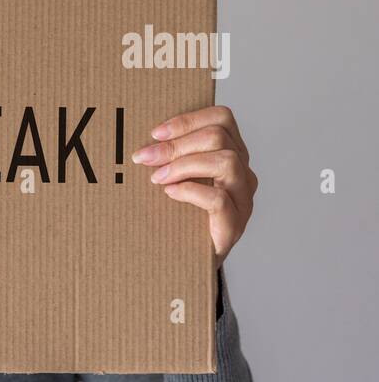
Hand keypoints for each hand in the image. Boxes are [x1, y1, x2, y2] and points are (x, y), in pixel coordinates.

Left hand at [133, 105, 256, 267]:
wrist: (189, 263)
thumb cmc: (180, 217)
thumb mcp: (174, 180)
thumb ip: (168, 159)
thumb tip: (139, 144)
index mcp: (231, 155)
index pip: (222, 118)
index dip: (187, 120)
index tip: (154, 133)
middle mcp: (243, 174)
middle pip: (219, 137)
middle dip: (176, 144)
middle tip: (144, 158)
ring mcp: (242, 200)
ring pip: (226, 162)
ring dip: (183, 165)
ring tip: (156, 179)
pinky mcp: (234, 225)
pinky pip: (219, 198)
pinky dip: (190, 191)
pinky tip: (170, 194)